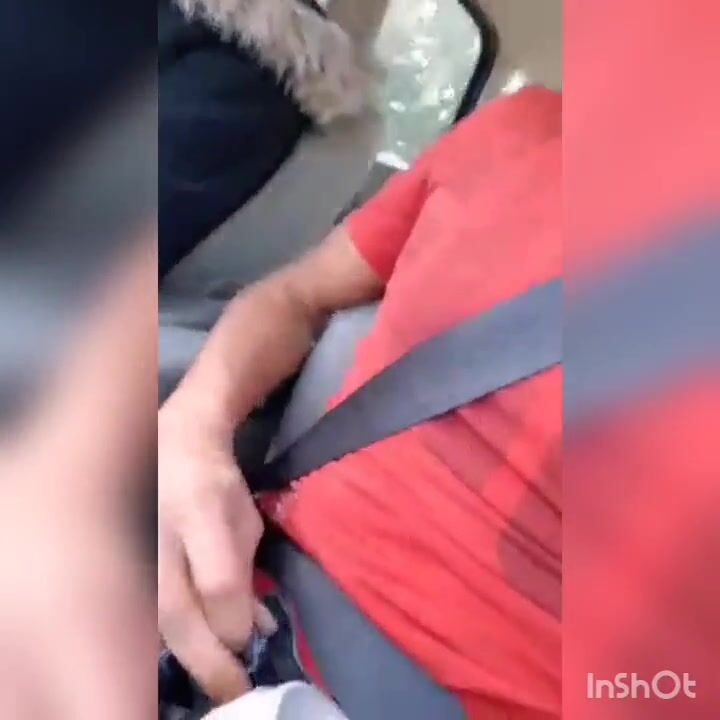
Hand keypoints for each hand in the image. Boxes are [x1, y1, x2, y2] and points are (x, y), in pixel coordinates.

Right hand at [158, 407, 275, 702]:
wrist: (168, 445)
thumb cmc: (217, 482)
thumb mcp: (245, 519)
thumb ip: (247, 574)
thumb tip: (255, 632)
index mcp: (201, 509)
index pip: (218, 581)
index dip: (236, 619)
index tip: (250, 639)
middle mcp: (159, 530)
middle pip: (178, 613)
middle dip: (209, 660)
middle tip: (234, 690)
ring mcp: (131, 545)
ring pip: (151, 622)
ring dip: (183, 656)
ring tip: (212, 679)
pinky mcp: (117, 560)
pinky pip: (136, 613)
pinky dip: (160, 641)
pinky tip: (179, 656)